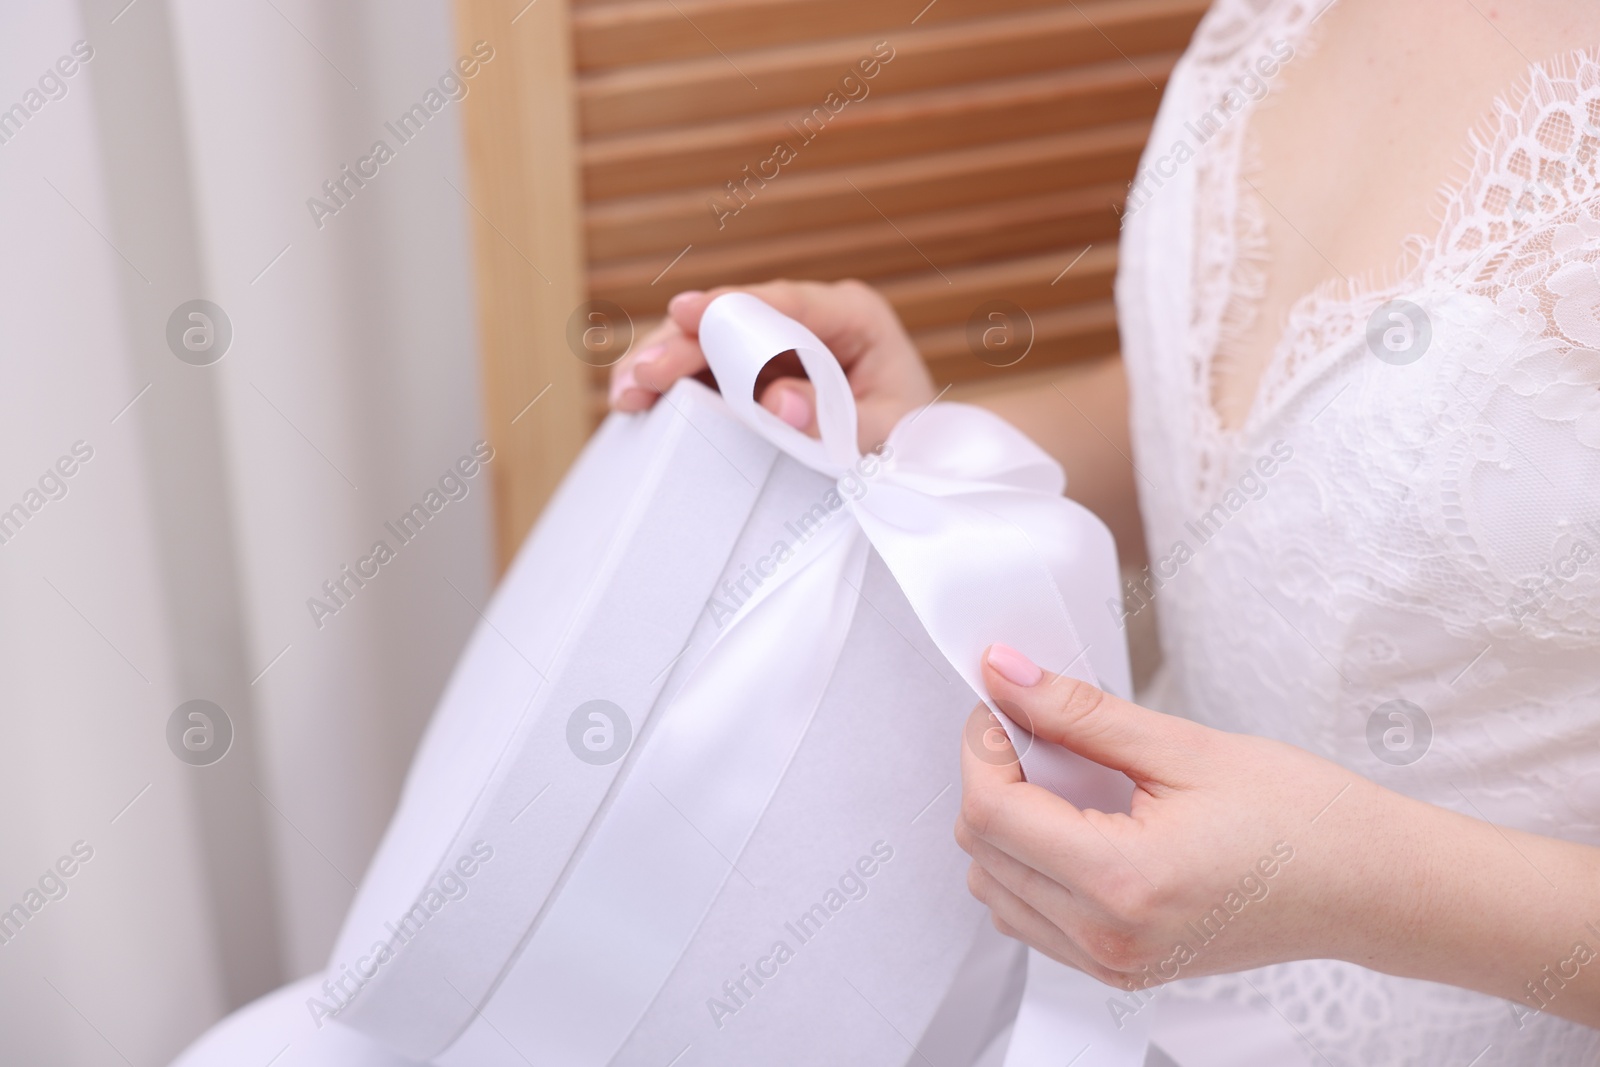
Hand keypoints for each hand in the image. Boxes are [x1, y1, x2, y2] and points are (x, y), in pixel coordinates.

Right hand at [608, 279, 935, 449]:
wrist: (922, 459)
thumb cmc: (912, 438)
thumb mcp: (888, 432)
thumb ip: (835, 421)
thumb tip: (776, 404)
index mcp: (851, 314)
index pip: (784, 302)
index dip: (729, 306)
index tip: (684, 311)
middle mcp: (808, 320)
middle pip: (733, 320)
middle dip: (682, 343)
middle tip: (641, 376)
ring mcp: (776, 345)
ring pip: (710, 342)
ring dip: (665, 364)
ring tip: (626, 396)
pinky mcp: (756, 372)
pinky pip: (709, 373)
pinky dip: (674, 388)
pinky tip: (637, 404)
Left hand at [956, 643, 1392, 995]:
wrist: (1371, 885)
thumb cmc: (1303, 818)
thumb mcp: (1183, 746)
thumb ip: (1078, 713)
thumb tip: (1006, 675)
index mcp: (1124, 883)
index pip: (991, 815)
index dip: (982, 748)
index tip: (1002, 707)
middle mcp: (1109, 938)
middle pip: (982, 854)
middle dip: (993, 781)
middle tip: (1037, 733)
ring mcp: (1114, 964)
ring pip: (997, 891)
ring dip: (1008, 828)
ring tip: (1067, 781)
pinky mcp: (1123, 970)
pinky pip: (1034, 919)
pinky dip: (1033, 867)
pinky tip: (1081, 825)